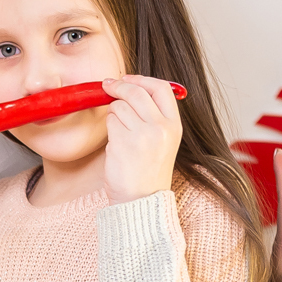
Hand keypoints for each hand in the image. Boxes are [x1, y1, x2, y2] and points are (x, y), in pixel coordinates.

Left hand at [102, 76, 182, 203]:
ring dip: (113, 114)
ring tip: (119, 134)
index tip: (127, 78)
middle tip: (107, 86)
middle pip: (137, 92)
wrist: (142, 202)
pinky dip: (109, 130)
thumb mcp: (164, 142)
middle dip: (119, 86)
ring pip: (119, 107)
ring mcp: (142, 135)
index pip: (161, 88)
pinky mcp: (123, 143)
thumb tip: (133, 87)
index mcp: (174, 126)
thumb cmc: (148, 174)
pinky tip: (116, 146)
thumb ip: (155, 116)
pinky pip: (110, 122)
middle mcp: (161, 128)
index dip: (141, 79)